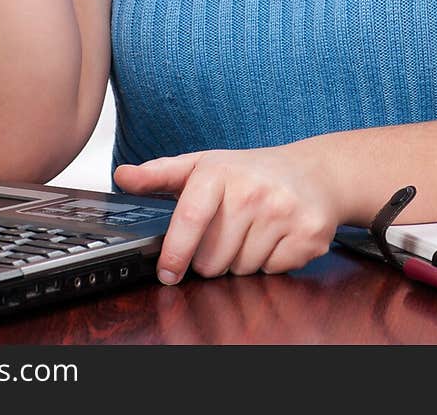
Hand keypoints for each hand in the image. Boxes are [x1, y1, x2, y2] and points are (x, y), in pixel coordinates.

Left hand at [114, 144, 341, 284]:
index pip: (190, 218)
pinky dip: (269, 263)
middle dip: (212, 257)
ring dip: (241, 260)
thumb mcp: (204, 165)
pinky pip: (271, 271)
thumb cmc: (251, 172)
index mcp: (220, 170)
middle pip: (212, 258)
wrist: (314, 171)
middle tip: (226, 232)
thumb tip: (122, 177)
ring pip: (241, 268)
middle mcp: (252, 189)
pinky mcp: (308, 234)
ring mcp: (283, 212)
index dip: (175, 252)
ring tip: (252, 231)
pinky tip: (275, 237)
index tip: (167, 272)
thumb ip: (159, 174)